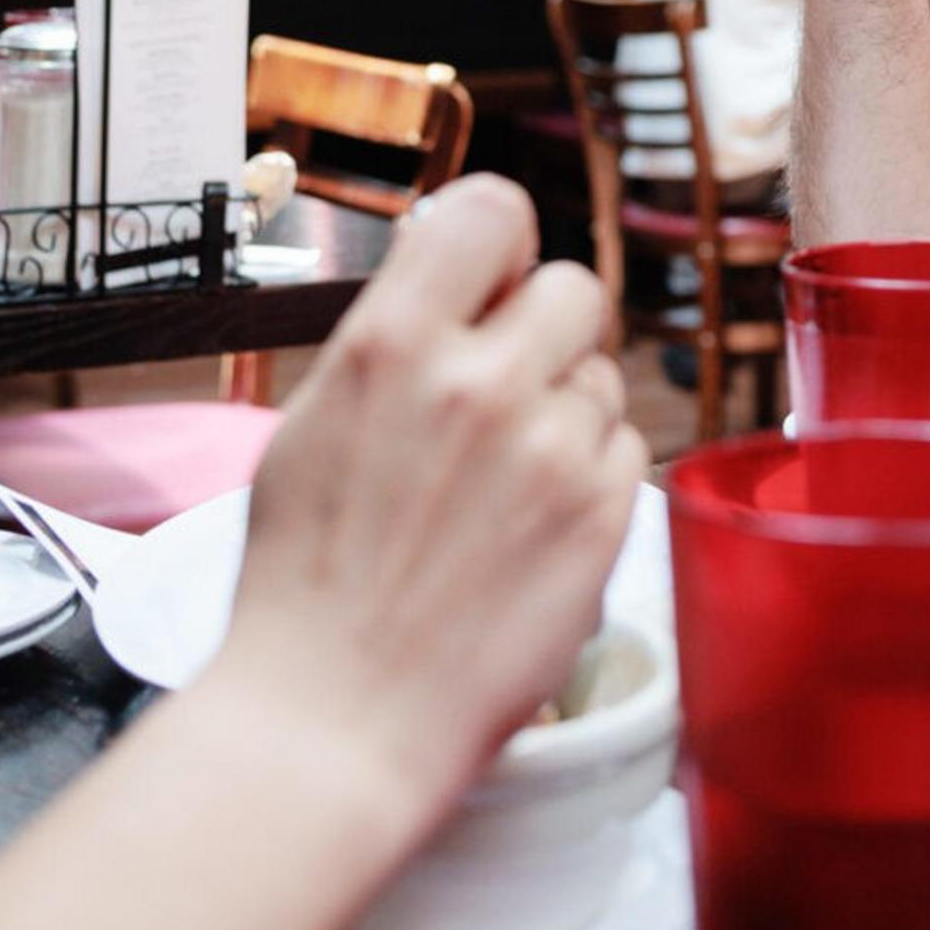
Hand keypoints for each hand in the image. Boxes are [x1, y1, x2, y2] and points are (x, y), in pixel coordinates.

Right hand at [212, 179, 645, 813]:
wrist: (333, 718)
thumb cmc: (304, 583)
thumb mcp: (312, 423)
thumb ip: (393, 343)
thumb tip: (456, 280)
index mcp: (391, 344)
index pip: (492, 211)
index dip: (500, 244)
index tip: (492, 280)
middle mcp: (479, 382)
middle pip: (574, 288)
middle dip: (545, 333)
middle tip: (505, 392)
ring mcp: (551, 451)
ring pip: (601, 379)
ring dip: (568, 412)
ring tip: (503, 487)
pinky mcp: (601, 518)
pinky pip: (625, 450)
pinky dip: (590, 480)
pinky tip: (531, 531)